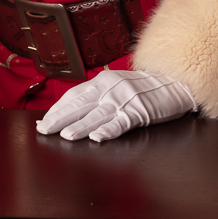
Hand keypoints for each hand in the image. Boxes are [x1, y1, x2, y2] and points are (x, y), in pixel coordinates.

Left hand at [35, 69, 196, 142]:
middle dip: (60, 118)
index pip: (74, 96)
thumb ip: (96, 95)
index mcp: (102, 81)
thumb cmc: (143, 87)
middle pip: (80, 105)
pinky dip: (108, 130)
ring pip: (97, 115)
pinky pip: (121, 123)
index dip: (57, 109)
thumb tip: (72, 110)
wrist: (174, 81)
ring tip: (65, 135)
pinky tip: (97, 137)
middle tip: (44, 130)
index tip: (43, 121)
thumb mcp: (116, 85)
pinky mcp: (139, 111)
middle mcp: (110, 89)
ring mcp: (124, 100)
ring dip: (81, 126)